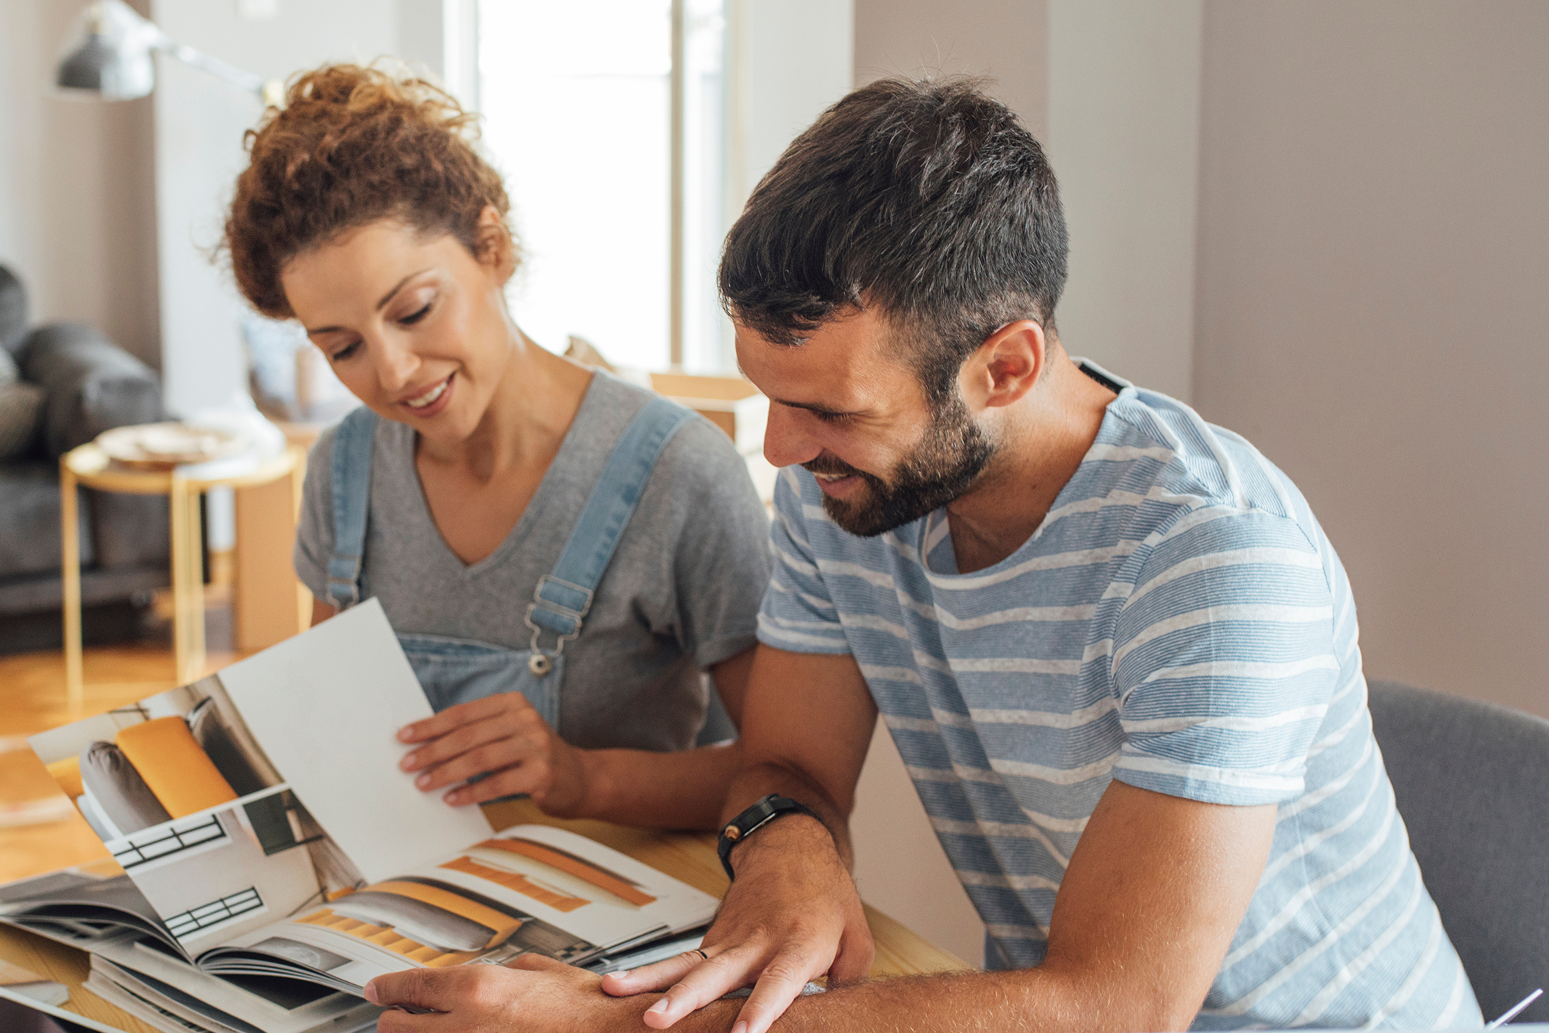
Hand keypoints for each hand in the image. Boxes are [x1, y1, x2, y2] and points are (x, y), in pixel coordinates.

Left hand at [368, 954, 656, 1032]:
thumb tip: (479, 977)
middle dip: (395, 1017)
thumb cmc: (585, 1007)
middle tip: (398, 1012)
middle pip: (397, 1027)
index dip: (385, 988)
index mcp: (477, 988)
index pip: (409, 987)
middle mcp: (466, 1025)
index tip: (376, 990)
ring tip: (427, 1027)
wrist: (609, 1032)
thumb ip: (498, 972)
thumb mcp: (538, 970)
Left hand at [397, 693, 588, 813]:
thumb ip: (477, 733)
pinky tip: (453, 799)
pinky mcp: (542, 773)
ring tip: (424, 783)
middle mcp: (526, 720)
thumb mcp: (509, 733)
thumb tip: (426, 744)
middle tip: (407, 764)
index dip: (431, 725)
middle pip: (469, 735)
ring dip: (446, 772)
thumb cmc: (534, 756)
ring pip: (480, 758)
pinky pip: (498, 783)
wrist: (581, 778)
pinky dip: (471, 792)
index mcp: (512, 704)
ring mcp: (536, 745)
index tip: (405, 737)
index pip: (463, 713)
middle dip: (433, 751)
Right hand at [602, 816, 873, 1032]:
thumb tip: (837, 1018)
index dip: (760, 1010)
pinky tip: (618, 989)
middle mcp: (757, 943)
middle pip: (716, 975)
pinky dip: (649, 976)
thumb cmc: (826, 894)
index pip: (777, 983)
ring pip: (685, 964)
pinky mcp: (712, 940)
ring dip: (648, 980)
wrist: (791, 845)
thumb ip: (848, 983)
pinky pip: (680, 963)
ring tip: (614, 992)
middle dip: (685, 1000)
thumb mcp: (857, 939)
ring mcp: (729, 939)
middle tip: (657, 1019)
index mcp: (798, 944)